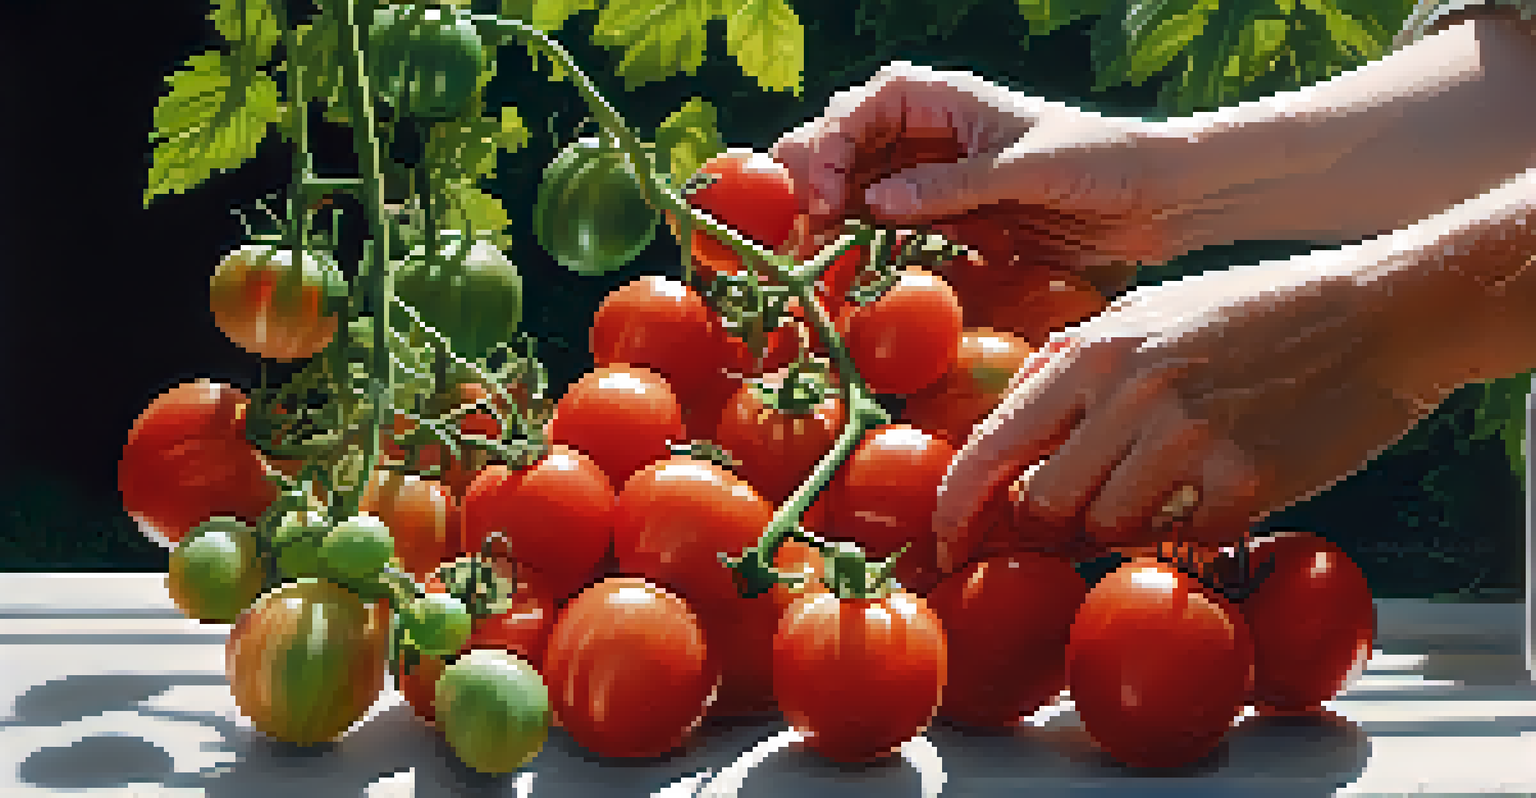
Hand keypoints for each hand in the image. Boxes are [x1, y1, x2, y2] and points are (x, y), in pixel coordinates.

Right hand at [769, 62, 1261, 289]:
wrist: (1156, 198)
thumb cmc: (1102, 161)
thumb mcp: (1027, 169)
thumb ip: (952, 186)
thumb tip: (875, 204)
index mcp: (942, 98)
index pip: (859, 110)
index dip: (830, 148)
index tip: (828, 199)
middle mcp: (926, 133)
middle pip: (841, 147)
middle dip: (814, 183)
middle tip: (808, 232)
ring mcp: (932, 177)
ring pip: (855, 190)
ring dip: (833, 221)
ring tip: (820, 258)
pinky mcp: (946, 218)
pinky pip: (888, 228)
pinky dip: (866, 247)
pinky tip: (854, 269)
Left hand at [929, 252, 1443, 571]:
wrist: (1378, 315)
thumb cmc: (1253, 314)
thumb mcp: (1144, 311)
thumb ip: (1067, 364)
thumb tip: (1005, 426)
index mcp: (1092, 350)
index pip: (991, 446)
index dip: (957, 509)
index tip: (948, 544)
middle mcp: (1128, 392)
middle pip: (1041, 505)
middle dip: (1047, 530)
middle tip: (1073, 528)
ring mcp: (1187, 437)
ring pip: (1107, 531)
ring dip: (1124, 530)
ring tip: (1165, 491)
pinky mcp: (1245, 480)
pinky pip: (1185, 542)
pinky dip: (1193, 534)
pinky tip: (1219, 494)